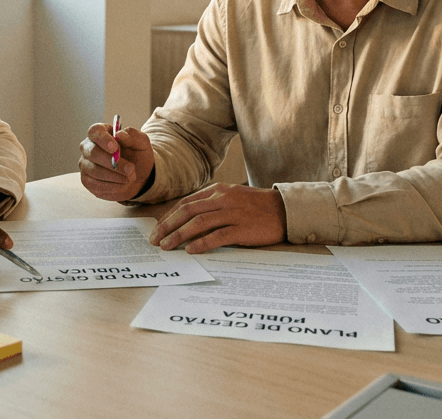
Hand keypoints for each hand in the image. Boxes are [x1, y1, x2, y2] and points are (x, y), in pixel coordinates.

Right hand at [78, 123, 155, 201]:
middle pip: (92, 152)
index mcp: (101, 133)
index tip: (115, 148)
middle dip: (112, 162)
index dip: (103, 139)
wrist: (139, 176)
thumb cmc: (137, 155)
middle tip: (129, 168)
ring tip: (130, 177)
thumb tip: (119, 134)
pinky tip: (123, 184)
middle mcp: (89, 147)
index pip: (94, 131)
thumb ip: (132, 136)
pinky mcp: (87, 181)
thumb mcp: (142, 143)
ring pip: (94, 170)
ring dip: (115, 176)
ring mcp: (86, 165)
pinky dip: (113, 186)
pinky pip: (96, 184)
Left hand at [150, 183, 286, 253]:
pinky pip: (217, 236)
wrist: (286, 210)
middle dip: (168, 225)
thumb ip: (213, 204)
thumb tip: (190, 219)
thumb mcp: (233, 198)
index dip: (170, 215)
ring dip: (179, 235)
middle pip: (188, 211)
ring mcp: (232, 213)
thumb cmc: (258, 207)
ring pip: (199, 223)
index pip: (187, 202)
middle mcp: (223, 199)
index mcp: (218, 191)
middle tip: (155, 239)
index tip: (158, 228)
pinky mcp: (242, 228)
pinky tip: (191, 250)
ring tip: (167, 246)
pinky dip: (202, 243)